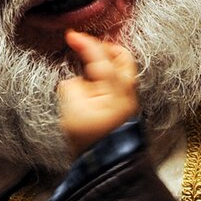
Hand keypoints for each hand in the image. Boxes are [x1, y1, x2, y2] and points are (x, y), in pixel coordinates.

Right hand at [58, 31, 139, 154]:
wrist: (106, 165)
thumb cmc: (89, 140)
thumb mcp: (72, 111)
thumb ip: (72, 87)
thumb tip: (75, 80)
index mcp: (115, 90)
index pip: (101, 57)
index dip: (85, 43)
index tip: (71, 35)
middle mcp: (127, 91)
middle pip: (122, 57)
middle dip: (104, 46)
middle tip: (86, 44)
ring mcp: (129, 98)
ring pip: (123, 67)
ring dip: (107, 58)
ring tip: (89, 57)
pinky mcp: (125, 106)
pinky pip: (120, 79)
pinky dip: (108, 70)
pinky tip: (94, 76)